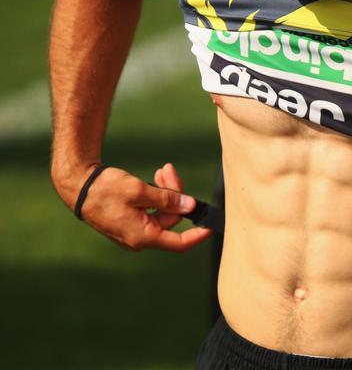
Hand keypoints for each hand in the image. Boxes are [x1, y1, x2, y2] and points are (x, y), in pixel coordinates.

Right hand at [72, 163, 212, 251]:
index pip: (179, 243)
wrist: (77, 185)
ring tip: (163, 170)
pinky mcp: (130, 221)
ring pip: (163, 212)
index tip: (212, 226)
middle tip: (169, 170)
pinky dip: (157, 195)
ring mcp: (135, 231)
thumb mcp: (139, 191)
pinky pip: (152, 211)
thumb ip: (167, 199)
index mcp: (143, 237)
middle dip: (176, 194)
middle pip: (172, 219)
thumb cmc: (104, 189)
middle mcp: (140, 238)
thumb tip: (190, 206)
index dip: (198, 235)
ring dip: (167, 191)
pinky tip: (156, 178)